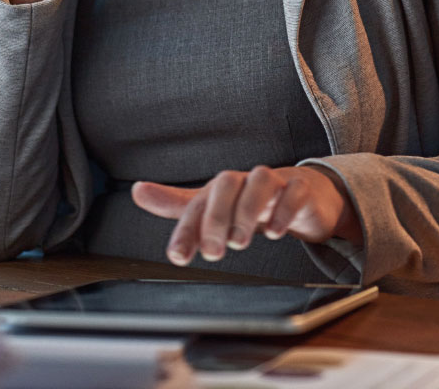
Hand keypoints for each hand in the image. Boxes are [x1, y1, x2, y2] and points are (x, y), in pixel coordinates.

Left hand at [131, 165, 362, 265]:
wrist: (302, 192)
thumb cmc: (250, 201)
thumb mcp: (212, 205)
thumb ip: (177, 204)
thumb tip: (136, 191)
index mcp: (219, 189)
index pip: (196, 205)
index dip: (185, 231)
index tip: (178, 258)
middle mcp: (244, 182)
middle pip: (226, 184)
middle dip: (216, 218)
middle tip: (214, 251)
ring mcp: (275, 183)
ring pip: (260, 179)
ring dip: (247, 210)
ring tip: (240, 241)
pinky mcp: (300, 189)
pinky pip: (294, 190)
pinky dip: (284, 209)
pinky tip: (275, 231)